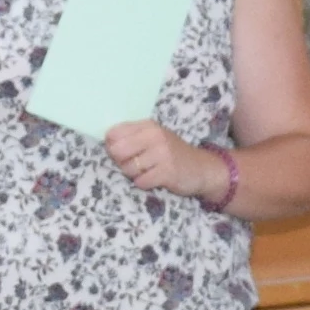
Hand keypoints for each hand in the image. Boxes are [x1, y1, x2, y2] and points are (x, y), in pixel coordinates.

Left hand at [98, 120, 223, 205]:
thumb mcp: (154, 138)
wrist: (202, 168)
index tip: (123, 152)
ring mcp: (162, 153)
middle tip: (135, 164)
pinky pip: (141, 181)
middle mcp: (154, 136)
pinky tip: (155, 179)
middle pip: (117, 151)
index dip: (112, 146)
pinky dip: (145, 183)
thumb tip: (106, 144)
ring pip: (128, 168)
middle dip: (121, 162)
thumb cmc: (172, 154)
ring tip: (148, 171)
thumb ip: (131, 138)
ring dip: (134, 175)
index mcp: (147, 125)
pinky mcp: (167, 172)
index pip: (113, 133)